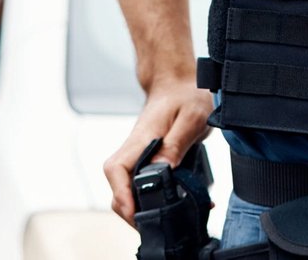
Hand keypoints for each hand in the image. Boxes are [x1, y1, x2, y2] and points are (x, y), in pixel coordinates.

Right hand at [101, 76, 212, 225]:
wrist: (178, 83)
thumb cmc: (186, 95)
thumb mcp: (192, 116)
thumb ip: (177, 143)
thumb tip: (165, 169)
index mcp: (142, 138)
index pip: (116, 170)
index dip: (122, 194)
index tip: (135, 212)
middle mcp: (135, 149)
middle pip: (117, 186)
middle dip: (129, 210)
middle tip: (153, 224)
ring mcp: (138, 155)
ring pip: (126, 187)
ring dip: (138, 206)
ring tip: (161, 220)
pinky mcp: (145, 159)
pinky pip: (139, 182)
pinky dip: (148, 197)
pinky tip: (168, 205)